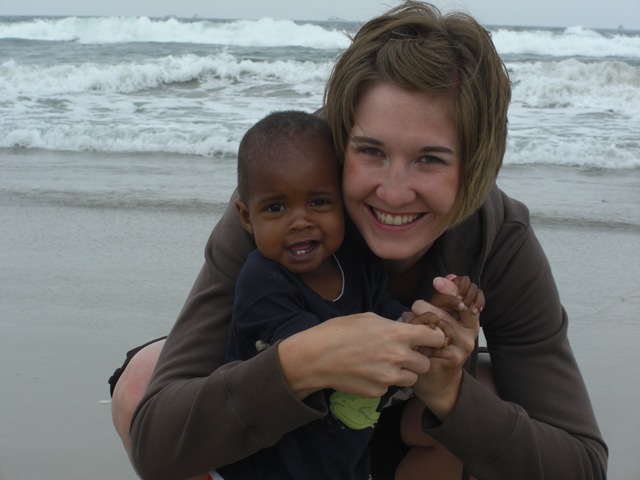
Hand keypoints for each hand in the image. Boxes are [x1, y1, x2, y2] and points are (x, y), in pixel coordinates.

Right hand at [278, 313, 448, 399]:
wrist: (317, 357)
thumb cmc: (338, 332)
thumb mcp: (368, 318)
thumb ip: (391, 325)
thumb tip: (404, 330)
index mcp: (398, 334)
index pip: (435, 338)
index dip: (432, 339)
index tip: (426, 340)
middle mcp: (398, 356)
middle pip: (426, 363)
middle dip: (418, 359)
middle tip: (403, 355)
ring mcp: (389, 377)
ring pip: (412, 379)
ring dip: (404, 372)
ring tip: (386, 364)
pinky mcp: (378, 391)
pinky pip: (390, 387)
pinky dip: (384, 381)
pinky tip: (368, 373)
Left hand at [408, 276, 481, 418]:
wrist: (439, 382)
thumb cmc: (437, 346)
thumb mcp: (445, 320)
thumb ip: (446, 299)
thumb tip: (450, 274)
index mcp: (470, 319)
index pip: (469, 296)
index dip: (453, 287)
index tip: (436, 282)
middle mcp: (469, 332)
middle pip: (446, 308)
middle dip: (424, 307)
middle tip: (415, 310)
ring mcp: (463, 346)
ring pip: (437, 323)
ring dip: (417, 322)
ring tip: (410, 324)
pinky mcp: (453, 359)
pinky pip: (431, 341)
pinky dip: (417, 339)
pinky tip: (412, 341)